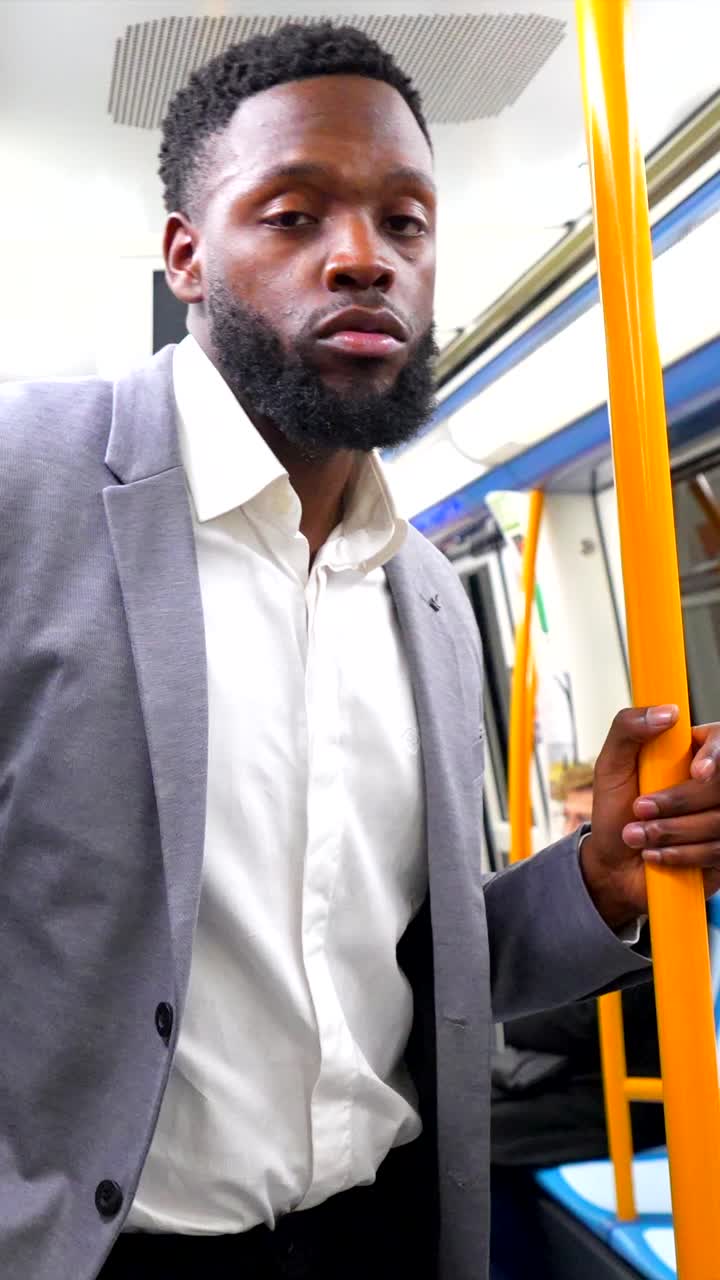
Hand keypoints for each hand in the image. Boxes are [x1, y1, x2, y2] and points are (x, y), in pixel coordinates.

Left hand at [579, 706, 719, 929]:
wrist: (613, 863)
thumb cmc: (615, 810)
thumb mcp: (611, 765)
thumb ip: (628, 729)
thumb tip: (666, 712)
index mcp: (692, 752)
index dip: (716, 755)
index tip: (697, 771)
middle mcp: (713, 783)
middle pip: (719, 785)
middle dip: (677, 802)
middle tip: (639, 809)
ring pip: (718, 821)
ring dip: (671, 831)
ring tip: (637, 835)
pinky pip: (717, 851)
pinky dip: (681, 854)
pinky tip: (656, 853)